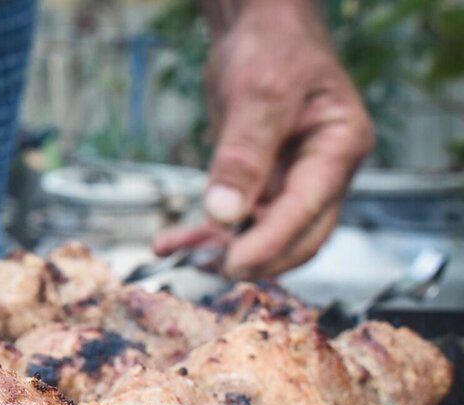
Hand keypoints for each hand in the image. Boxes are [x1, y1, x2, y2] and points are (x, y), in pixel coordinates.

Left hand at [153, 1, 373, 278]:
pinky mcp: (259, 182)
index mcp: (340, 147)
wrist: (255, 28)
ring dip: (222, 249)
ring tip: (183, 257)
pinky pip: (234, 217)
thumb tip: (224, 215)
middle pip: (296, 234)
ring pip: (261, 232)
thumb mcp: (259, 95)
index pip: (309, 209)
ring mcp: (290, 179)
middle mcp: (321, 170)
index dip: (272, 241)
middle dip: (255, 257)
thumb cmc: (272, 48)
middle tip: (211, 270)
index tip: (236, 263)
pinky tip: (170, 243)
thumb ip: (242, 157)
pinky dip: (203, 232)